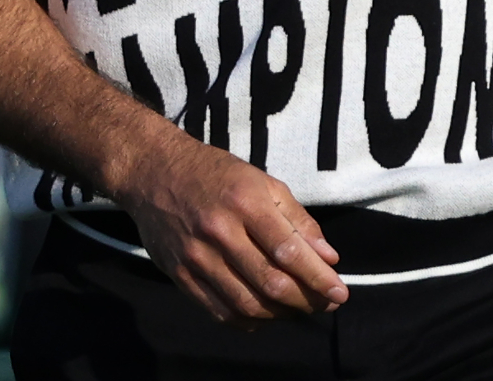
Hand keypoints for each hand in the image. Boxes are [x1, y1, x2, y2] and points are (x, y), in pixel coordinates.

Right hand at [114, 132, 347, 326]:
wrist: (153, 172)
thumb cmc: (216, 174)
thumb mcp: (262, 182)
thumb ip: (298, 219)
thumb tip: (328, 257)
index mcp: (246, 201)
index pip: (289, 250)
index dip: (318, 277)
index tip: (339, 292)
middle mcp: (219, 230)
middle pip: (270, 281)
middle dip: (305, 299)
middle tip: (324, 304)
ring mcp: (196, 255)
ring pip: (245, 302)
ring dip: (280, 314)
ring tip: (298, 309)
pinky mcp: (179, 274)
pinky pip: (217, 310)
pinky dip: (246, 320)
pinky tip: (264, 316)